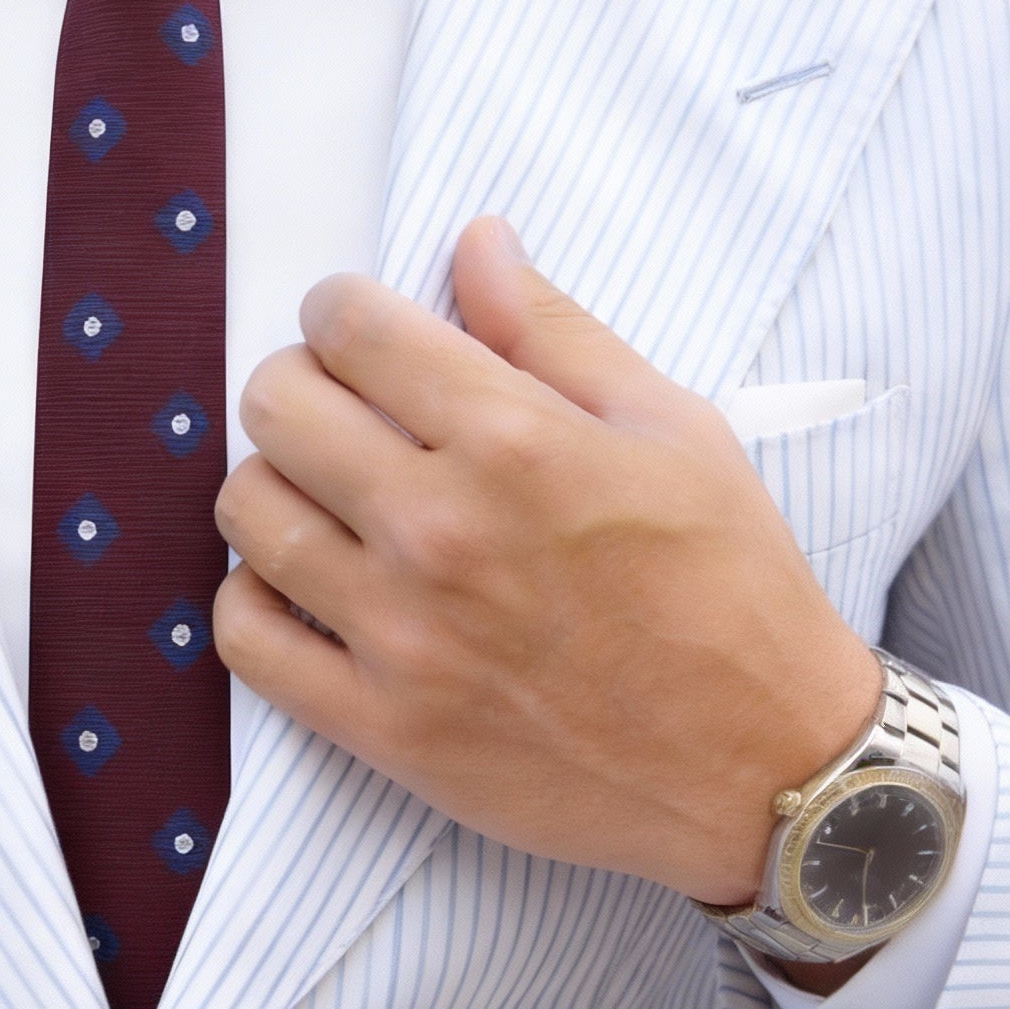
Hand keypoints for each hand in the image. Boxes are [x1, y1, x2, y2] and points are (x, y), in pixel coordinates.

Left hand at [213, 217, 880, 905]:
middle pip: (275, 406)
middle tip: (341, 410)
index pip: (351, 328)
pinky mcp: (380, 725)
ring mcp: (400, 634)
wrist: (764, 767)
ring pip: (248, 512)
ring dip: (274, 486)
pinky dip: (254, 601)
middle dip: (298, 385)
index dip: (342, 310)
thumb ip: (554, 331)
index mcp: (514, 441)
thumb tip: (477, 241)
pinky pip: (245, 639)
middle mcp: (440, 529)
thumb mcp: (673, 430)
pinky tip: (303, 587)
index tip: (360, 330)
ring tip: (326, 499)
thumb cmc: (730, 589)